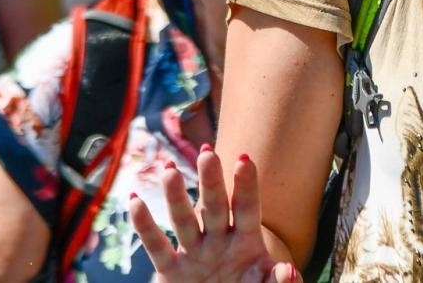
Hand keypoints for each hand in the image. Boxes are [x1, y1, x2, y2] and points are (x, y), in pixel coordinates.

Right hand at [131, 147, 298, 282]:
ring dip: (175, 196)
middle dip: (212, 182)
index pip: (248, 209)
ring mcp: (194, 253)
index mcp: (247, 242)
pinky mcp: (171, 271)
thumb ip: (278, 282)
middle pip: (215, 207)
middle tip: (207, 152)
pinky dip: (145, 225)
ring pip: (184, 221)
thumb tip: (287, 271)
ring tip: (169, 169)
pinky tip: (135, 200)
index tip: (244, 159)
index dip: (246, 186)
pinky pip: (157, 246)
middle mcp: (219, 241)